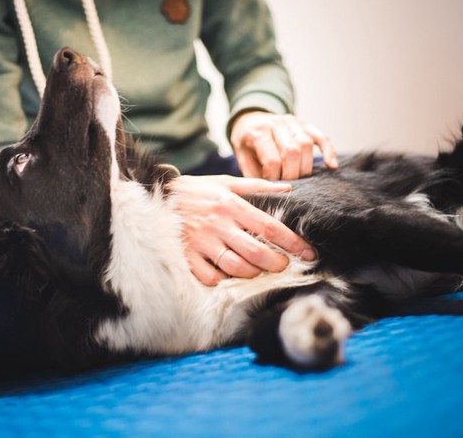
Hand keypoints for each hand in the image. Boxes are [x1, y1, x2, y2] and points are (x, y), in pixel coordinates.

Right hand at [168, 175, 315, 285]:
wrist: (153, 195)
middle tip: (283, 266)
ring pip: (235, 267)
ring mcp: (200, 242)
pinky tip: (227, 274)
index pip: (269, 227)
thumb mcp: (224, 182)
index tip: (308, 253)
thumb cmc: (194, 190)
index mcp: (230, 204)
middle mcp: (217, 224)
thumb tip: (288, 189)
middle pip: (256, 251)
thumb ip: (256, 187)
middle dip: (275, 263)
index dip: (292, 242)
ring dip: (252, 273)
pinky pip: (210, 276)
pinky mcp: (186, 255)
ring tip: (257, 270)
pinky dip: (222, 279)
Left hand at [231, 112, 337, 179]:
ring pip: (307, 145)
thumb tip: (267, 192)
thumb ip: (252, 173)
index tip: (272, 186)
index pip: (272, 160)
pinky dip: (329, 151)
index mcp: (258, 132)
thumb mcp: (242, 157)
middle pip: (292, 152)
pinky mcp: (304, 123)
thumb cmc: (246, 143)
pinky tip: (331, 166)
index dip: (274, 178)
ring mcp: (292, 121)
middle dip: (292, 175)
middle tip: (287, 185)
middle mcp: (276, 123)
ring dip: (306, 167)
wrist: (249, 119)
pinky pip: (321, 137)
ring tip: (301, 179)